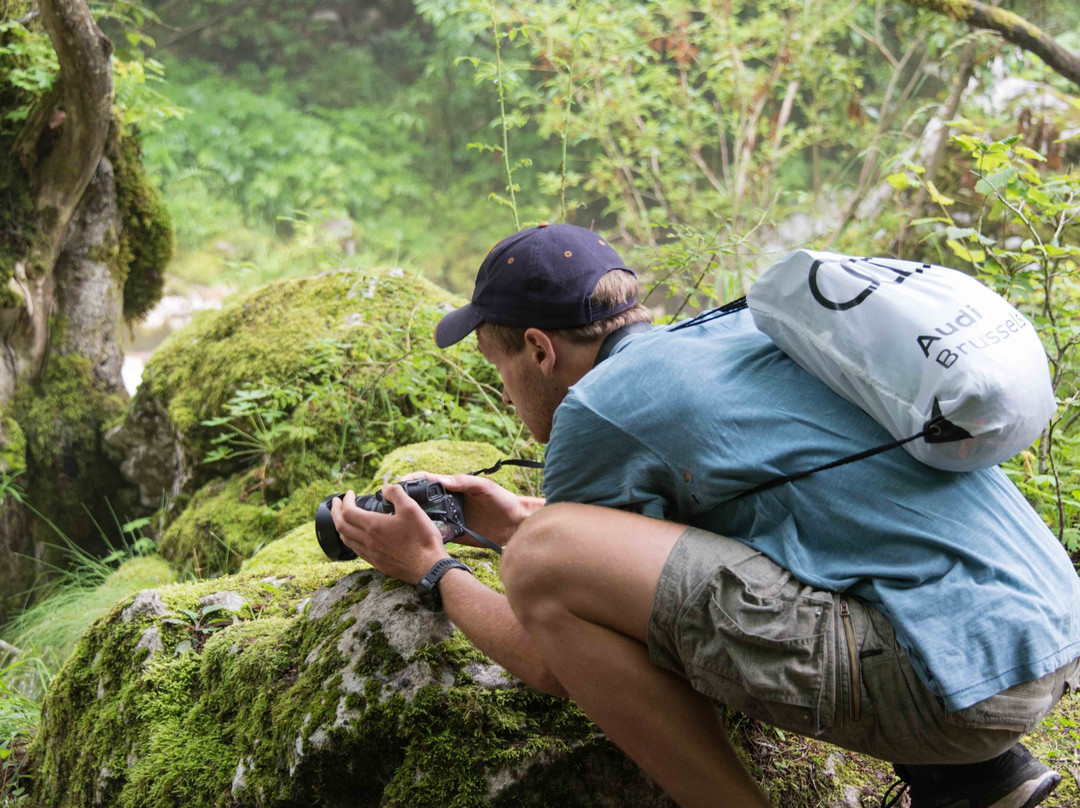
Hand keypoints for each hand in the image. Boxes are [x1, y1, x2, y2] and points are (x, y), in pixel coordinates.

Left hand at [330, 486, 448, 584]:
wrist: (429, 567)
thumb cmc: (421, 538)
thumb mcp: (412, 508)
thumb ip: (396, 494)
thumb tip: (385, 489)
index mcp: (373, 526)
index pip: (348, 511)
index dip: (345, 500)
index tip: (349, 493)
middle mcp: (367, 541)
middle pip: (341, 525)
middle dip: (335, 512)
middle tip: (336, 503)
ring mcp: (371, 553)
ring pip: (346, 539)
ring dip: (340, 526)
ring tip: (342, 518)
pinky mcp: (377, 563)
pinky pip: (356, 550)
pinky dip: (350, 539)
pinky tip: (357, 537)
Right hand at [398, 472, 544, 546]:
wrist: (516, 523)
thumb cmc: (502, 499)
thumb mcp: (483, 487)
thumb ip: (464, 482)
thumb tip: (442, 479)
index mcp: (453, 488)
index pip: (428, 482)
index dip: (412, 482)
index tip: (397, 485)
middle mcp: (448, 503)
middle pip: (422, 501)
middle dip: (407, 503)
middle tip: (390, 508)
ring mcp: (450, 519)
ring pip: (427, 519)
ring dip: (414, 521)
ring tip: (396, 525)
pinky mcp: (455, 535)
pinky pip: (438, 536)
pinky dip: (427, 537)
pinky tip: (416, 540)